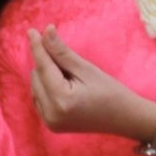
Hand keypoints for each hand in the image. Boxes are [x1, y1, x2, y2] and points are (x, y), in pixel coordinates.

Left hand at [27, 26, 155, 140]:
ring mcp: (50, 122)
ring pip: (35, 86)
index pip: (43, 67)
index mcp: (62, 100)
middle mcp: (51, 115)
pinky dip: (47, 88)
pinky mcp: (50, 125)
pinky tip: (66, 90)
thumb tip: (45, 31)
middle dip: (49, 65)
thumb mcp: (86, 68)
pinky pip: (39, 98)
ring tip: (73, 82)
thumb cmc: (110, 91)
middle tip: (73, 68)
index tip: (30, 30)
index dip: (37, 47)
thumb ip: (61, 52)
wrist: (124, 118)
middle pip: (37, 76)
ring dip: (47, 77)